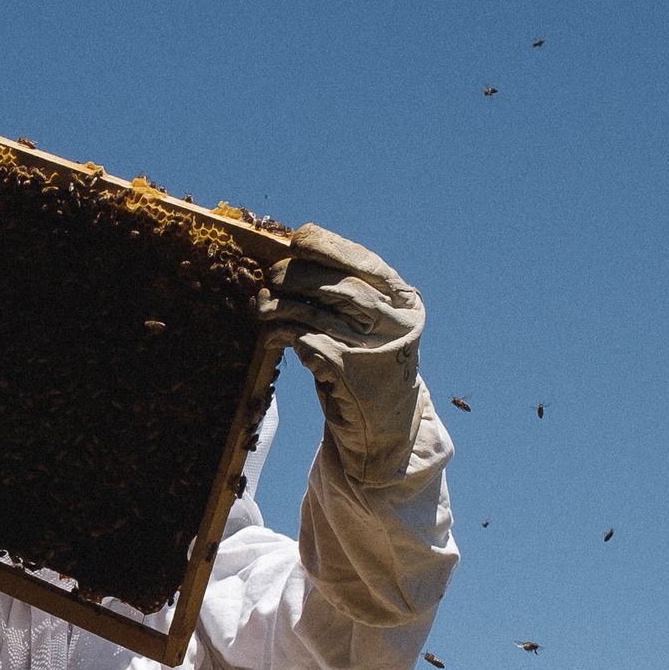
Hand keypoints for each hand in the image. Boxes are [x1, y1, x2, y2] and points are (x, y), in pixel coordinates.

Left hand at [260, 224, 427, 487]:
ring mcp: (375, 352)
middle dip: (301, 276)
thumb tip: (294, 260)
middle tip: (274, 276)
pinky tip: (271, 337)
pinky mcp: (350, 376)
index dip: (330, 247)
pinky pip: (307, 345)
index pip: (366, 263)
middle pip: (341, 287)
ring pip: (320, 315)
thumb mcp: (371, 326)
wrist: (386, 429)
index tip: (299, 240)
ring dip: (284, 306)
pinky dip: (284, 336)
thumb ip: (347, 295)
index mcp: (406, 303)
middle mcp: (396, 325)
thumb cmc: (370, 366)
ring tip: (262, 305)